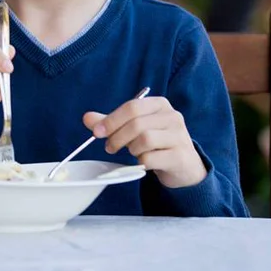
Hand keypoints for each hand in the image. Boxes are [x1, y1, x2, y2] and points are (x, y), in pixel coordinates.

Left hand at [83, 97, 206, 187]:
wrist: (183, 165)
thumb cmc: (155, 142)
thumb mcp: (133, 128)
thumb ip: (111, 122)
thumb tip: (87, 118)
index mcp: (160, 105)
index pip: (132, 107)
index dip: (111, 120)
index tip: (96, 132)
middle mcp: (173, 117)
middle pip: (136, 123)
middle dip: (117, 137)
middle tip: (109, 147)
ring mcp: (180, 136)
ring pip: (144, 140)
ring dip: (131, 149)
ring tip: (132, 152)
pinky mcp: (181, 156)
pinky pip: (151, 158)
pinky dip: (141, 161)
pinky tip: (144, 161)